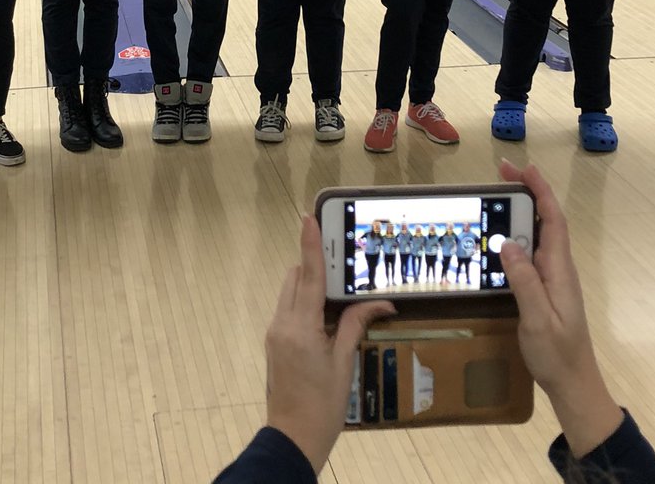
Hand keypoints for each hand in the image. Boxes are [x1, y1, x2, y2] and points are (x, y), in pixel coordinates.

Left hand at [265, 215, 394, 473]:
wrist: (293, 438)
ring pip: (289, 292)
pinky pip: (288, 309)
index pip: (308, 275)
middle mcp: (282, 323)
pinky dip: (304, 303)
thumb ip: (355, 325)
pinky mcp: (274, 342)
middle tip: (341, 265)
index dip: (310, 244)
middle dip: (315, 266)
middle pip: (295, 278)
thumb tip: (380, 303)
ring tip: (337, 294)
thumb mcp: (344, 364)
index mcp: (301, 327)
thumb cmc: (324, 405)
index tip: (307, 217)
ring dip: (309, 285)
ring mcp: (274, 332)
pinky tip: (325, 317)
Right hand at [498, 160, 622, 457]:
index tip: (521, 169)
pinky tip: (498, 239)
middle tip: (499, 175)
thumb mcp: (537, 319)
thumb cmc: (556, 353)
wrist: (573, 384)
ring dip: (520, 212)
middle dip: (527, 193)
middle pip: (546, 220)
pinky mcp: (544, 289)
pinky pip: (531, 253)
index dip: (539, 191)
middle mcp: (558, 268)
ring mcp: (552, 278)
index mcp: (559, 270)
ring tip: (494, 198)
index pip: (553, 220)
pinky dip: (516, 235)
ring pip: (538, 235)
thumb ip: (524, 281)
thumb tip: (507, 243)